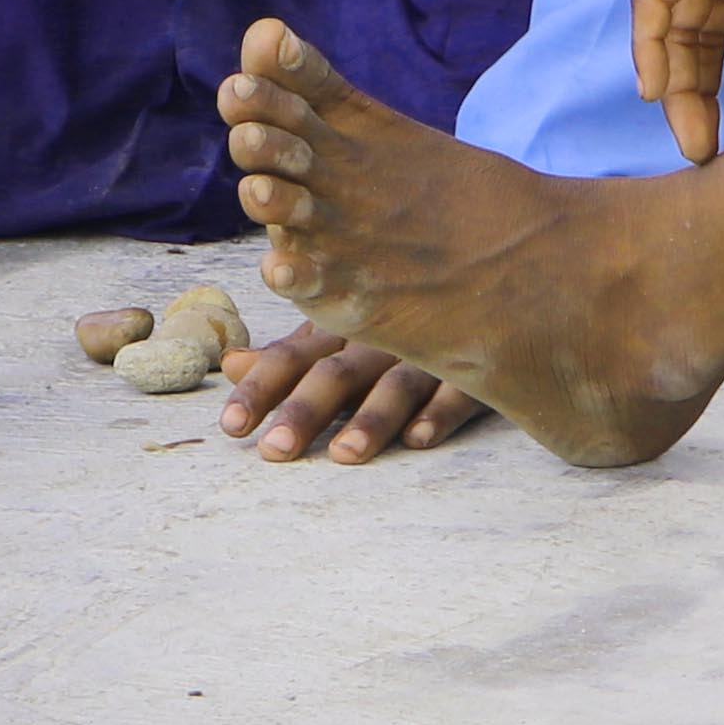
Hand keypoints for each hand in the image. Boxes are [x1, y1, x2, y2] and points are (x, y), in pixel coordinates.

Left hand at [215, 321, 484, 463]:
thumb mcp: (344, 326)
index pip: (294, 356)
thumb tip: (227, 365)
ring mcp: (432, 348)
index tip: (231, 426)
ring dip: (371, 418)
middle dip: (304, 410)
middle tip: (274, 450)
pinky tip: (420, 437)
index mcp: (344, 326)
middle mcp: (381, 335)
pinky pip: (461, 388)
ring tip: (344, 453)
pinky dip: (440, 411)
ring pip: (397, 384)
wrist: (496, 271)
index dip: (261, 388)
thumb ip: (292, 353)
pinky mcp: (479, 365)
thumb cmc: (403, 308)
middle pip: (338, 372)